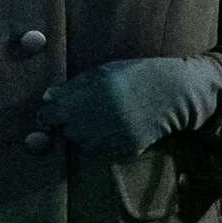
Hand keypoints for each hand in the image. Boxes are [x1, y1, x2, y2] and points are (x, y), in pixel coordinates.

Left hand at [35, 52, 221, 160]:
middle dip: (68, 124)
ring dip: (84, 135)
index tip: (50, 112)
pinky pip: (102, 152)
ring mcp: (114, 135)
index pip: (52, 114)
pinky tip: (113, 128)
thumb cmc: (138, 75)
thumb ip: (75, 84)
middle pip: (66, 131)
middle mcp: (101, 117)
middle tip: (81, 114)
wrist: (175, 92)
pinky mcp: (126, 148)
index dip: (48, 114)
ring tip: (100, 120)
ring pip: (82, 144)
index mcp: (92, 94)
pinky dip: (102, 143)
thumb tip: (47, 96)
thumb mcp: (105, 71)